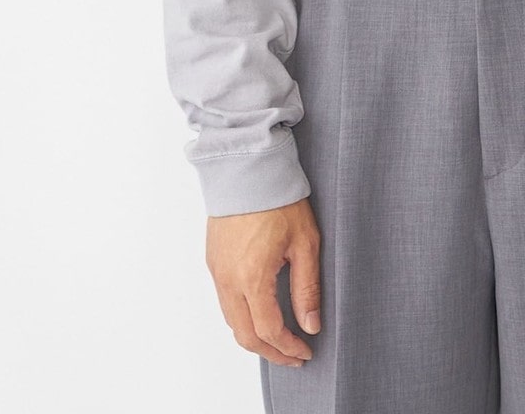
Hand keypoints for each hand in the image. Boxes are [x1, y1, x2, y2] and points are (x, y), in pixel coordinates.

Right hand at [205, 197, 321, 367]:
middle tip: (293, 356)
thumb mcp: (305, 242)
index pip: (269, 330)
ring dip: (254, 337)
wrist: (248, 168)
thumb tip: (311, 324)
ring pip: (231, 321)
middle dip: (270, 352)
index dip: (288, 348)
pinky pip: (224, 301)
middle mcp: (228, 279)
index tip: (305, 352)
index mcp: (252, 277)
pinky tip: (261, 313)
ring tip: (280, 339)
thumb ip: (307, 287)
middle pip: (244, 335)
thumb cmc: (279, 199)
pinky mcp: (213, 261)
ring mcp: (217, 271)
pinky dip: (242, 317)